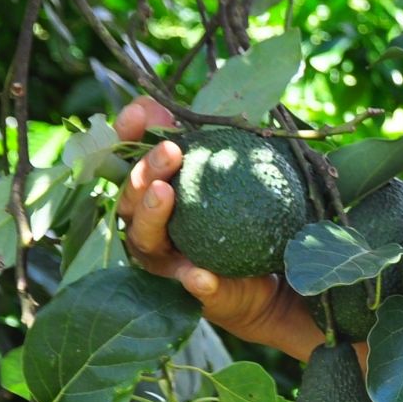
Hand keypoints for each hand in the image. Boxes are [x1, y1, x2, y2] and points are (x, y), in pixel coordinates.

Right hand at [115, 97, 318, 356]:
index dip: (128, 134)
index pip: (128, 159)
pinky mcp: (193, 294)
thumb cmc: (249, 218)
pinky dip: (192, 278)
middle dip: (144, 170)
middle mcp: (149, 227)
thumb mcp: (237, 176)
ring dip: (151, 214)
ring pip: (144, 239)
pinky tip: (198, 273)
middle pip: (129, 197)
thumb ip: (223, 147)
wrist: (275, 281)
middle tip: (170, 150)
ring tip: (165, 193)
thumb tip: (232, 107)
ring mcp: (166, 263)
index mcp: (155, 194)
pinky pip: (189, 285)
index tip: (141, 112)